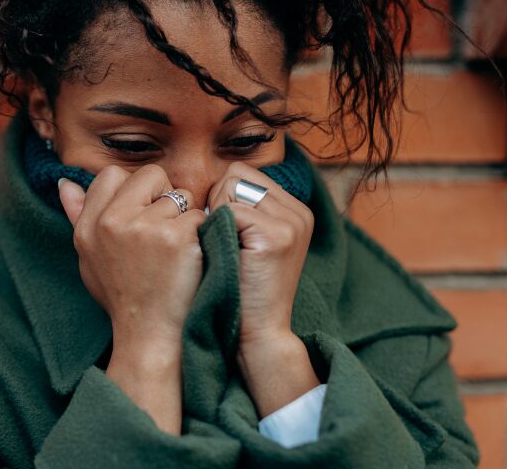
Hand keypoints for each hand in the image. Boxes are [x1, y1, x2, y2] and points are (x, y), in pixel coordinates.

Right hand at [58, 164, 207, 348]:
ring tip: (174, 252)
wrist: (149, 333)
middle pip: (151, 174)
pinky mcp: (177, 237)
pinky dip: (201, 234)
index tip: (140, 215)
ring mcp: (145, 227)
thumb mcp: (89, 257)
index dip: (133, 190)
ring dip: (184, 219)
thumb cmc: (121, 294)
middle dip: (164, 195)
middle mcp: (112, 222)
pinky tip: (189, 259)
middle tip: (163, 231)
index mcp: (89, 226)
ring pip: (180, 196)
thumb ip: (77, 217)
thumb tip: (65, 183)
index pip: (111, 175)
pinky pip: (199, 215)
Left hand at [205, 161, 313, 344]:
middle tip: (221, 240)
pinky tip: (226, 256)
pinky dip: (216, 230)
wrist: (257, 333)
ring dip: (216, 215)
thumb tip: (208, 184)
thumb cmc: (238, 288)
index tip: (221, 232)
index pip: (242, 173)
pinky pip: (228, 209)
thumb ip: (239, 210)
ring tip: (226, 249)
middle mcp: (299, 211)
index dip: (220, 197)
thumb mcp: (245, 242)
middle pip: (236, 174)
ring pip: (231, 186)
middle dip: (217, 201)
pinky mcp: (278, 235)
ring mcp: (292, 221)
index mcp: (294, 210)